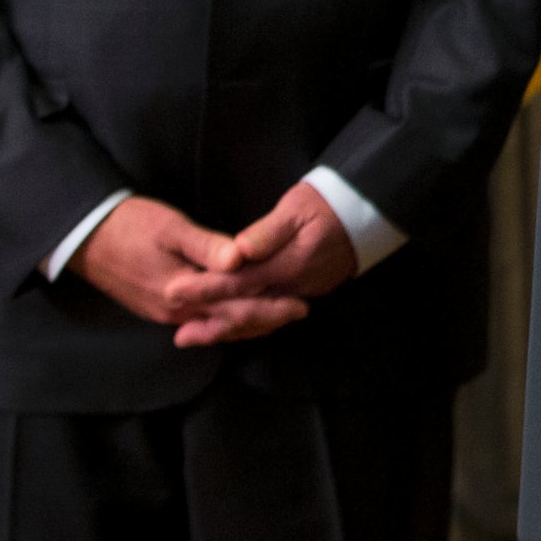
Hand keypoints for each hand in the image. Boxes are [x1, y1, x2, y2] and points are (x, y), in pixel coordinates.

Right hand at [71, 196, 305, 346]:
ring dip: (247, 322)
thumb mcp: (171, 228)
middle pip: (229, 322)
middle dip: (265, 319)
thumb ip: (207, 246)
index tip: (300, 304)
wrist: (84, 237)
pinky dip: (225, 320)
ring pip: (215, 326)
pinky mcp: (158, 309)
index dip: (270, 307)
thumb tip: (239, 260)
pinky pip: (200, 322)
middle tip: (299, 311)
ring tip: (279, 316)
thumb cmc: (129, 225)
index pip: (236, 307)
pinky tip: (239, 314)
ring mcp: (165, 314)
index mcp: (182, 291)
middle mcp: (175, 311)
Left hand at [160, 181, 359, 344]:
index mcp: (288, 264)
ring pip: (259, 320)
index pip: (239, 282)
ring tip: (194, 337)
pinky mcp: (305, 293)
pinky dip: (248, 324)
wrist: (366, 213)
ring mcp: (301, 292)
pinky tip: (229, 325)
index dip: (205, 289)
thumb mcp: (297, 208)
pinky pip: (271, 316)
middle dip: (210, 324)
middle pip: (247, 310)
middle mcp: (294, 286)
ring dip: (226, 330)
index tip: (174, 291)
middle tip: (178, 336)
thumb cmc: (327, 204)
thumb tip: (239, 251)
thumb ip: (268, 232)